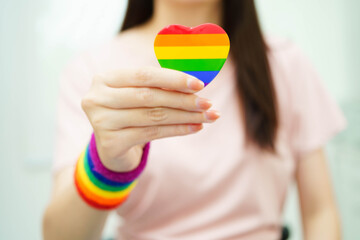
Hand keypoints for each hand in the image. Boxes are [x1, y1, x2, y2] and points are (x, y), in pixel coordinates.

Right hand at [81, 67, 219, 171]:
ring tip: (207, 116)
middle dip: (183, 100)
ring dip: (185, 116)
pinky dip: (177, 130)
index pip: (144, 75)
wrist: (112, 147)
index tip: (199, 84)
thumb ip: (159, 86)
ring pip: (153, 116)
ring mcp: (101, 122)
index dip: (173, 79)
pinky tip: (194, 128)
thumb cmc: (130, 113)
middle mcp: (97, 99)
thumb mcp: (138, 95)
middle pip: (149, 96)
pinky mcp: (110, 143)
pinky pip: (151, 134)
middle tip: (208, 104)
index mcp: (105, 79)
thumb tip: (196, 84)